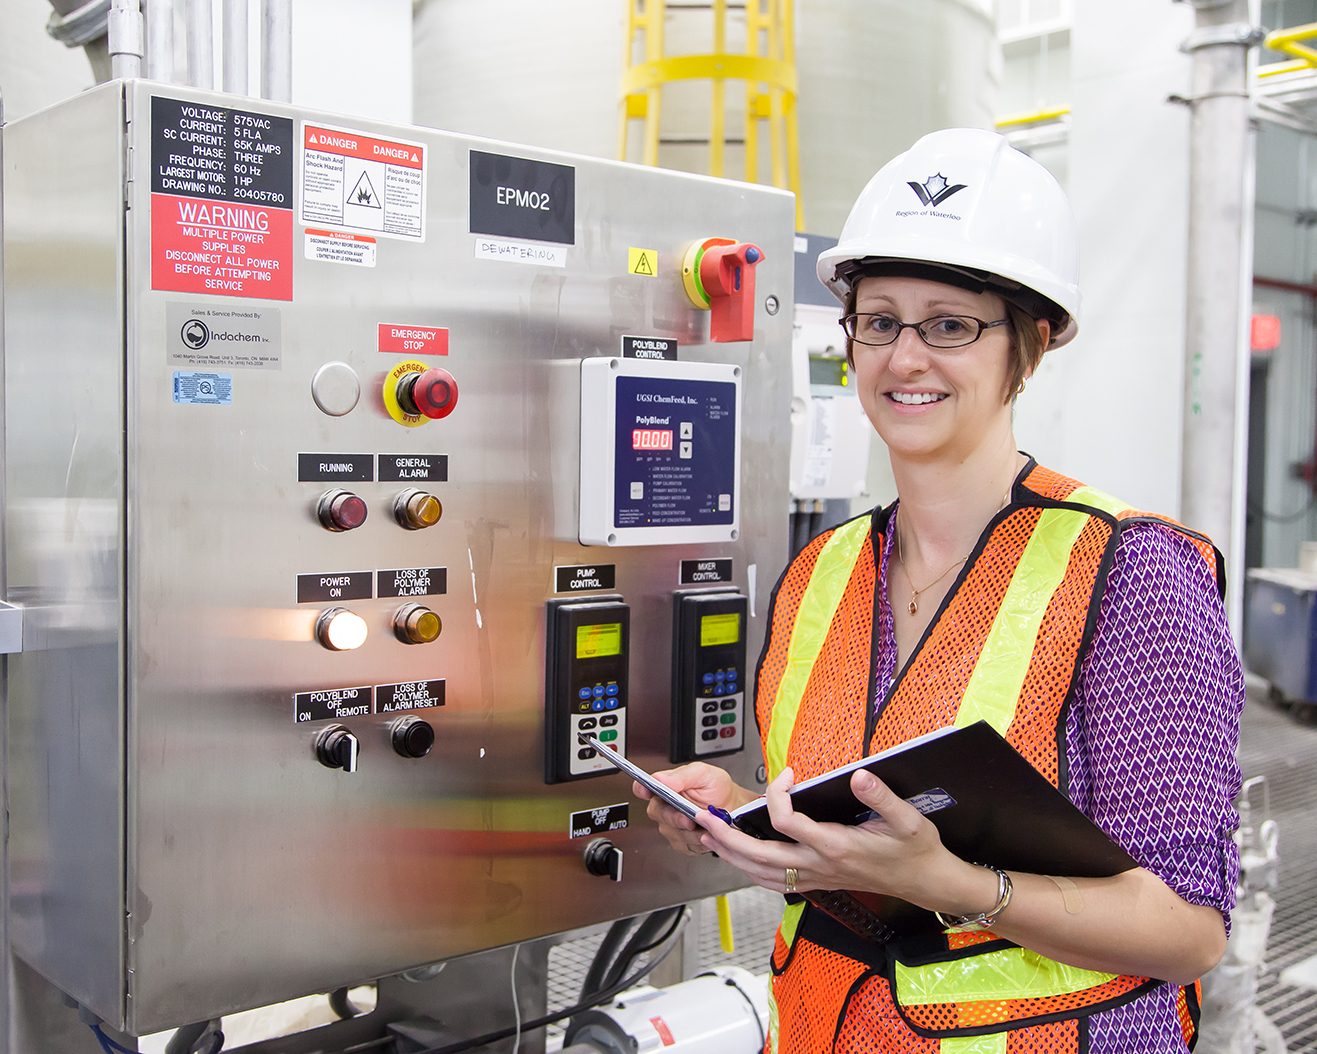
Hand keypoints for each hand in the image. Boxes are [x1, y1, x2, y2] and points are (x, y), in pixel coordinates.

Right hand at [634, 763, 755, 856]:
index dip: (641, 789)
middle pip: (656, 813)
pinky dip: (697, 842)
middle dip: (673, 817)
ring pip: (671, 832)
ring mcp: (672, 825)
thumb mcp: (704, 774)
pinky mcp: (682, 842)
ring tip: (704, 826)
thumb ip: (682, 776)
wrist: (735, 808)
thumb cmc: (718, 789)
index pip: (643, 787)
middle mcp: (666, 806)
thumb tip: (660, 779)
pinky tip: (705, 834)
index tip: (646, 790)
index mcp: (666, 787)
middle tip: (688, 818)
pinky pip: (683, 846)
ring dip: (689, 832)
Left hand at [695, 768, 978, 906]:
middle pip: (758, 855)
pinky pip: (772, 881)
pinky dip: (748, 868)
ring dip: (730, 854)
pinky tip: (738, 856)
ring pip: (759, 873)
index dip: (777, 794)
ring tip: (708, 834)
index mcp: (835, 846)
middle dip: (725, 835)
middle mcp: (818, 865)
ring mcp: (814, 878)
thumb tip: (859, 776)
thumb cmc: (916, 850)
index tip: (786, 774)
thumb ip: (881, 797)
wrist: (926, 882)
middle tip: (701, 816)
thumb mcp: (908, 819)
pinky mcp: (815, 882)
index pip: (786, 821)